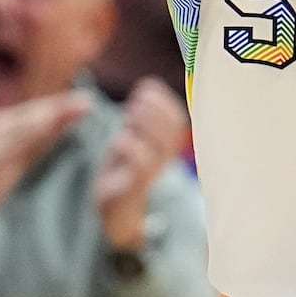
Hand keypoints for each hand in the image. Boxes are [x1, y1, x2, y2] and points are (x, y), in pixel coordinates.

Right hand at [0, 92, 90, 246]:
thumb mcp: (23, 154)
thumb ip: (42, 138)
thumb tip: (67, 120)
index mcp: (8, 123)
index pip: (40, 110)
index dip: (63, 104)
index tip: (87, 99)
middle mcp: (0, 126)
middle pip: (35, 114)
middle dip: (61, 107)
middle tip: (87, 101)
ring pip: (25, 126)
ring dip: (49, 117)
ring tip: (71, 112)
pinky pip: (11, 147)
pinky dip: (28, 136)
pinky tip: (45, 131)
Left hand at [94, 77, 189, 249]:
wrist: (118, 210)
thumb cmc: (126, 167)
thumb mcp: (138, 138)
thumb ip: (145, 115)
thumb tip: (149, 86)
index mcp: (166, 144)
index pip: (177, 118)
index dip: (163, 101)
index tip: (144, 91)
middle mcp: (163, 158)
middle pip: (171, 128)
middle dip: (151, 109)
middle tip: (133, 106)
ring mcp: (151, 172)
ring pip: (157, 143)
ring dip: (141, 125)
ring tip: (127, 121)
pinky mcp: (136, 185)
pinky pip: (141, 162)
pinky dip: (130, 146)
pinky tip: (120, 140)